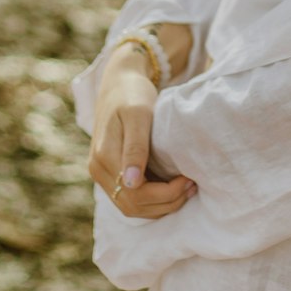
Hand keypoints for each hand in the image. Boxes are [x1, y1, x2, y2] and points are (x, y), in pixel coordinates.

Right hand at [87, 48, 197, 218]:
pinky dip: (152, 200)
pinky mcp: (110, 173)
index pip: (135, 194)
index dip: (165, 194)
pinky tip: (172, 188)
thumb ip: (135, 148)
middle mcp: (98, 170)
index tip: (188, 179)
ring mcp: (102, 174)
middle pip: (133, 205)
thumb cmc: (131, 94)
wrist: (119, 82)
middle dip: (166, 202)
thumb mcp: (138, 114)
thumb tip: (131, 183)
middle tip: (192, 186)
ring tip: (186, 189)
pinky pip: (130, 198)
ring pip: (131, 207)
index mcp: (103, 157)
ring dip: (160, 205)